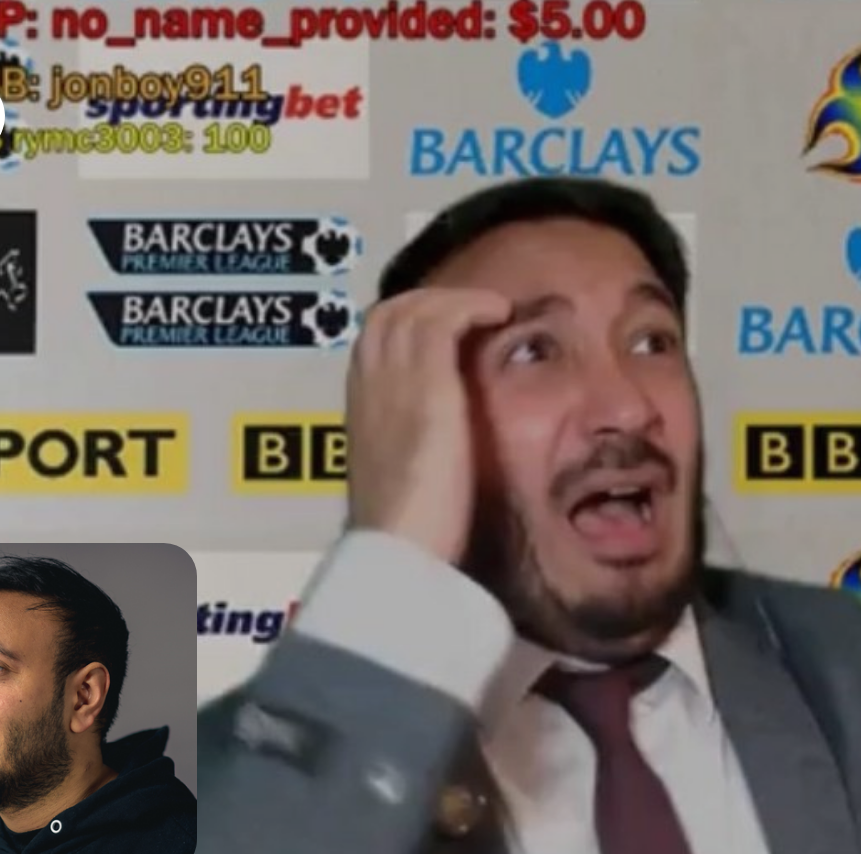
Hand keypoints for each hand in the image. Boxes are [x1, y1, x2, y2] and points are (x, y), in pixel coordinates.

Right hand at [345, 287, 512, 563]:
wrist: (401, 546)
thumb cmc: (411, 532)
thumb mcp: (404, 479)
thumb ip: (416, 452)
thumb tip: (442, 454)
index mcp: (361, 409)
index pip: (374, 344)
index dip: (411, 326)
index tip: (451, 328)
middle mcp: (368, 385)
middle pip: (388, 314)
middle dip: (432, 302)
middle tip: (475, 310)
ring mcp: (392, 379)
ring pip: (412, 308)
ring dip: (456, 299)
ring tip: (494, 308)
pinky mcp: (426, 382)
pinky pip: (443, 318)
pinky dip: (471, 305)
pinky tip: (499, 313)